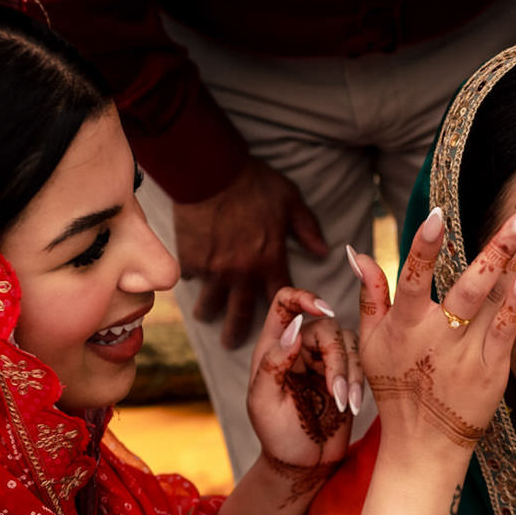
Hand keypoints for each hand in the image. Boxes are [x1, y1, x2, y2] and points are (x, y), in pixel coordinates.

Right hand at [173, 158, 327, 348]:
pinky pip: (191, 278)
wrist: (210, 170)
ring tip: (205, 316)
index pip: (279, 299)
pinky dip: (192, 278)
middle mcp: (242, 273)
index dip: (282, 313)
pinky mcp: (191, 260)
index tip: (279, 326)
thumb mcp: (289, 200)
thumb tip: (324, 251)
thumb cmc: (254, 182)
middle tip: (232, 344)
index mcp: (269, 260)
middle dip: (236, 333)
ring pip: (211, 303)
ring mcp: (215, 269)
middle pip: (240, 314)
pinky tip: (192, 279)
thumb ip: (307, 228)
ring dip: (209, 312)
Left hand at [246, 286, 356, 504]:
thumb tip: (295, 327)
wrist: (304, 464)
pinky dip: (358, 383)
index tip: (323, 310)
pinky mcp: (345, 375)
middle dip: (337, 359)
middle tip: (336, 395)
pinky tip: (352, 406)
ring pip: (348, 344)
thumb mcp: (264, 401)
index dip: (304, 297)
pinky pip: (360, 362)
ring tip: (345, 405)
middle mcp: (300, 347)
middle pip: (326, 326)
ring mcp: (324, 360)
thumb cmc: (277, 436)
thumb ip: (273, 363)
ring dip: (350, 375)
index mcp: (273, 346)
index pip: (285, 302)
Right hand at [348, 199, 515, 471]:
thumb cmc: (396, 389)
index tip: (436, 214)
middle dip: (498, 243)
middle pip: (468, 284)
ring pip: (494, 299)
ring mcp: (467, 355)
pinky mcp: (491, 371)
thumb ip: (369, 295)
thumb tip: (357, 252)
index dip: (423, 247)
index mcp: (403, 326)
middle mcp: (436, 337)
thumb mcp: (369, 343)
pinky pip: (505, 332)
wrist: (423, 443)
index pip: (411, 279)